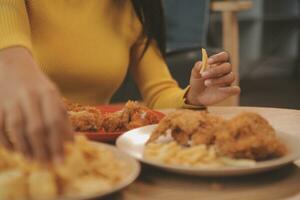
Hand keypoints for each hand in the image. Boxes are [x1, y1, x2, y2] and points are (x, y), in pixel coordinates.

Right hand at [0, 47, 71, 162]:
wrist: (13, 65)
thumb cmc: (38, 86)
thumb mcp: (54, 97)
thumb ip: (62, 118)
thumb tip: (70, 143)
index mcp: (49, 93)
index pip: (55, 121)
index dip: (58, 143)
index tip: (61, 160)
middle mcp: (30, 96)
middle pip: (36, 127)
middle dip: (42, 149)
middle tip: (46, 164)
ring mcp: (11, 99)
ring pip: (17, 128)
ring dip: (24, 147)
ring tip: (31, 161)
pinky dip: (5, 141)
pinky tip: (13, 150)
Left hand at [186, 51, 240, 105]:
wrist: (196, 96)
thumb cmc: (197, 82)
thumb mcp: (195, 74)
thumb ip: (197, 67)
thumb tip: (202, 63)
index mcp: (218, 64)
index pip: (224, 56)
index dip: (218, 57)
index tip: (208, 62)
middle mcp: (225, 72)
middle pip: (227, 66)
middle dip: (215, 70)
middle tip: (203, 75)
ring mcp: (228, 82)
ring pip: (231, 77)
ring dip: (218, 80)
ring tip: (206, 83)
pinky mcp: (229, 92)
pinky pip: (236, 89)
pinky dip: (230, 89)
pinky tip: (219, 89)